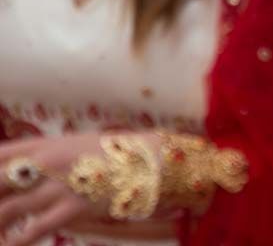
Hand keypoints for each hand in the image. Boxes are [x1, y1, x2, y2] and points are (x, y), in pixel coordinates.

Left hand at [0, 132, 137, 244]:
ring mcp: (58, 185)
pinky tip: (12, 244)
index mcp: (45, 145)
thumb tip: (20, 172)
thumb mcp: (75, 145)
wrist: (151, 160)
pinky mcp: (72, 208)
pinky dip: (16, 241)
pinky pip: (33, 231)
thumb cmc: (112, 153)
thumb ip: (46, 157)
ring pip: (6, 210)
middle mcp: (46, 162)